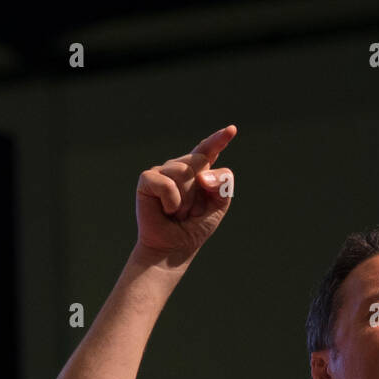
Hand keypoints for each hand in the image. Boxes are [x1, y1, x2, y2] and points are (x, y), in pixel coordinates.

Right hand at [135, 124, 236, 260]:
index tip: (231, 130)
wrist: (173, 248)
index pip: (208, 150)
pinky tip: (166, 211)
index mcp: (198, 172)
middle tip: (190, 210)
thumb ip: (222, 185)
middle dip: (200, 190)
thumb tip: (202, 175)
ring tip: (178, 212)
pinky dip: (172, 202)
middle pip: (200, 160)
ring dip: (186, 200)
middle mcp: (179, 167)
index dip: (218, 140)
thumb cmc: (194, 228)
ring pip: (184, 171)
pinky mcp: (147, 179)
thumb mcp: (218, 206)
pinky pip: (167, 183)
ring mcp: (162, 171)